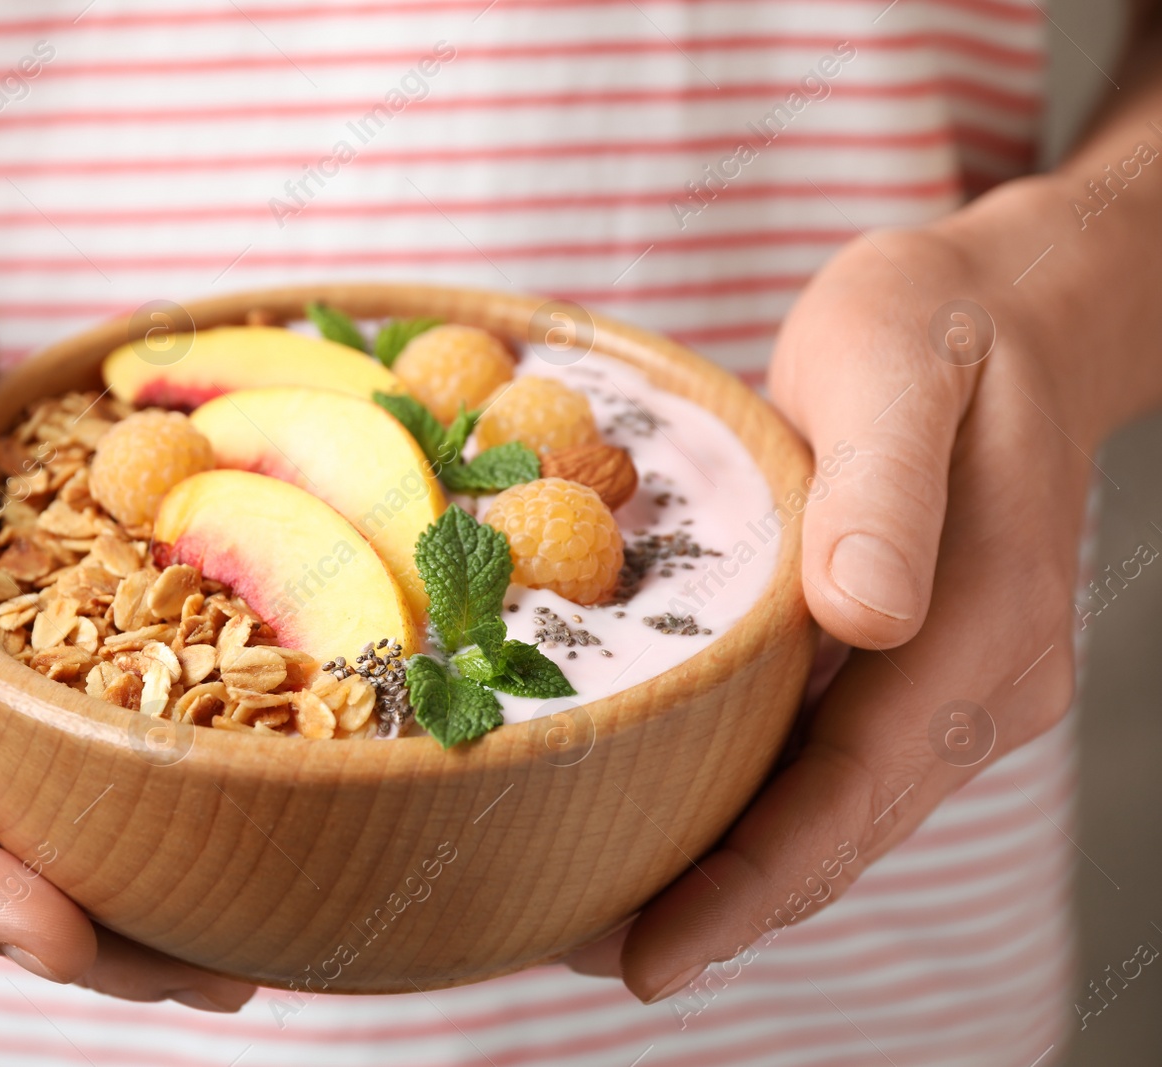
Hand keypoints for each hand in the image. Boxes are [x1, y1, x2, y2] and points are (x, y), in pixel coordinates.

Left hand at [567, 177, 1099, 999]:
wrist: (997, 313)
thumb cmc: (932, 327)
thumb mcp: (897, 372)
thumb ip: (887, 490)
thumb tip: (870, 616)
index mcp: (983, 627)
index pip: (855, 791)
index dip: (752, 886)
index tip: (651, 956)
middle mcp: (975, 684)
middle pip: (837, 831)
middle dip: (719, 909)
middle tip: (581, 954)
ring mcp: (944, 683)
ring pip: (827, 813)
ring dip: (725, 878)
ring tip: (596, 919)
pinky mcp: (901, 667)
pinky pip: (818, 764)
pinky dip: (744, 812)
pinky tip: (661, 822)